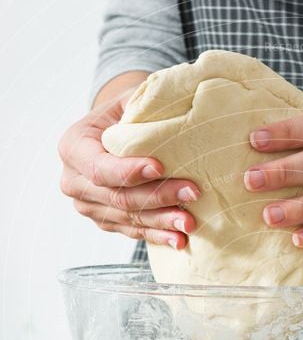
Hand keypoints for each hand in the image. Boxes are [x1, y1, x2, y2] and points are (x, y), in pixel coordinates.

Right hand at [59, 93, 199, 248]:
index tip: (160, 167)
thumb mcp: (128, 99)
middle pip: (118, 197)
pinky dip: (157, 235)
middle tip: (192, 193)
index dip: (129, 171)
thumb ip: (141, 103)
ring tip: (190, 222)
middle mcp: (74, 181)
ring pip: (128, 218)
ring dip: (162, 222)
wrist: (115, 133)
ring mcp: (89, 206)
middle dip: (158, 197)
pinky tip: (179, 239)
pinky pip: (132, 231)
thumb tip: (170, 106)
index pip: (99, 167)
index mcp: (73, 147)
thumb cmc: (124, 114)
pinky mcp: (106, 221)